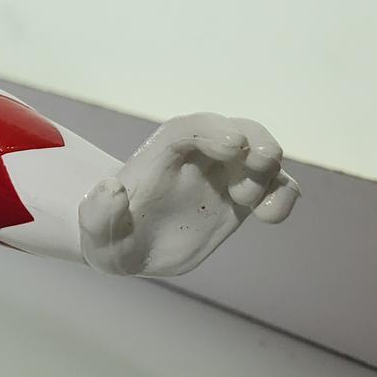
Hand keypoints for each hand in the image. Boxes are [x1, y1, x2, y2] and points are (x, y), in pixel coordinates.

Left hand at [80, 113, 298, 276]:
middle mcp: (198, 157)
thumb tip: (111, 188)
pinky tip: (271, 216)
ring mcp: (224, 175)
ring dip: (269, 170)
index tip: (234, 145)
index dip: (213, 130)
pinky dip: (282, 194)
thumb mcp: (94, 231)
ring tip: (251, 203)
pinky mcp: (242, 198)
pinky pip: (274, 186)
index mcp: (160, 155)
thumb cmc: (108, 234)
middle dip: (255, 137)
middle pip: (234, 129)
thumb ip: (99, 212)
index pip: (189, 129)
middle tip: (263, 160)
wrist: (128, 248)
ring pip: (261, 153)